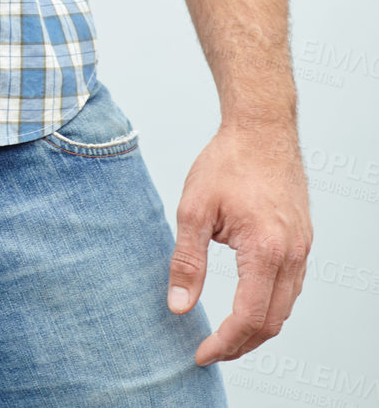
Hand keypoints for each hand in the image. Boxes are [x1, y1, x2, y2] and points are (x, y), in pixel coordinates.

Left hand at [167, 123, 311, 363]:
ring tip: (226, 334)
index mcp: (265, 250)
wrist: (261, 128)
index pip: (249, 318)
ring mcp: (302, 248)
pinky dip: (271, 305)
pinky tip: (249, 303)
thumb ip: (186, 261)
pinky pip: (292, 287)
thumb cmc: (227, 161)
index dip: (224, 343)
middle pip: (272, 322)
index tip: (201, 353)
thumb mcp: (194, 208)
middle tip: (211, 350)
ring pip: (285, 308)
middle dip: (241, 344)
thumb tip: (179, 306)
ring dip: (257, 328)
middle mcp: (291, 255)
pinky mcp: (303, 240)